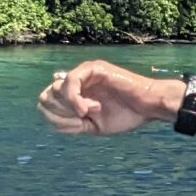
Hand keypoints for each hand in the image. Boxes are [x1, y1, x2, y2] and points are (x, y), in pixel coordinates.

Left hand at [37, 60, 174, 135]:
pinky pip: (70, 82)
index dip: (55, 118)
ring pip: (55, 89)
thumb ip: (70, 123)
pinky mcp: (93, 69)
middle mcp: (76, 81)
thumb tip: (48, 114)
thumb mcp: (92, 126)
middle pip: (46, 96)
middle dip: (60, 113)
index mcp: (75, 93)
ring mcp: (84, 73)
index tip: (76, 125)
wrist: (148, 107)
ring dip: (70, 107)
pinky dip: (75, 99)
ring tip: (88, 112)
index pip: (47, 102)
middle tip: (81, 118)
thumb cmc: (126, 115)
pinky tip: (87, 108)